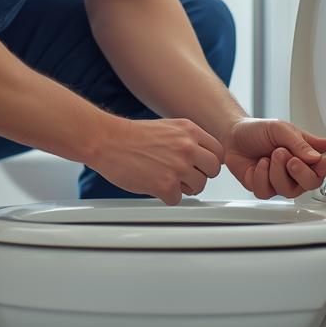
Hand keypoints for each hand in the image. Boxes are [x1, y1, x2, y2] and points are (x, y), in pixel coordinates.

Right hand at [88, 118, 224, 205]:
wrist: (107, 141)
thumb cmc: (132, 136)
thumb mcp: (168, 127)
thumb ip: (188, 139)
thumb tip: (204, 155)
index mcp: (189, 130)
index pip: (218, 152)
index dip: (209, 162)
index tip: (201, 166)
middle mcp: (187, 147)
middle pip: (213, 171)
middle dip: (201, 176)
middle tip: (186, 176)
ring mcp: (178, 167)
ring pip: (199, 187)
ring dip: (184, 188)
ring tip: (166, 179)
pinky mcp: (165, 185)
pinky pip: (178, 199)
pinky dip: (166, 196)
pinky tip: (154, 185)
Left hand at [224, 118, 325, 199]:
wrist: (233, 136)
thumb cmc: (259, 131)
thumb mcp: (281, 129)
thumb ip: (301, 143)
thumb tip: (317, 157)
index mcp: (308, 154)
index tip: (318, 160)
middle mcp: (298, 171)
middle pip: (313, 183)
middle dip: (302, 173)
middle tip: (290, 159)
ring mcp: (282, 182)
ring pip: (290, 191)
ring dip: (278, 172)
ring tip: (271, 155)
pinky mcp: (264, 189)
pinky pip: (268, 192)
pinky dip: (262, 176)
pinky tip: (260, 164)